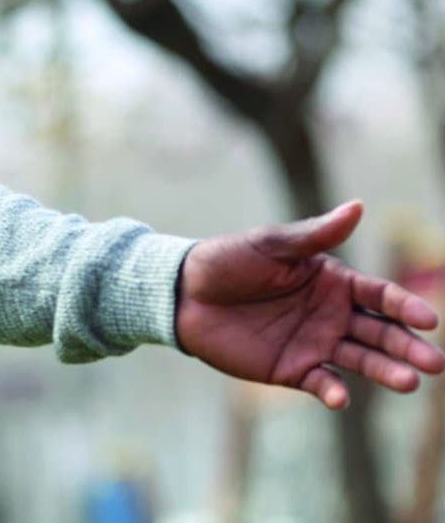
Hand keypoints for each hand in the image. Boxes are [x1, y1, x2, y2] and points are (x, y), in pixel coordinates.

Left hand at [175, 200, 444, 408]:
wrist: (184, 294)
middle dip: (408, 347)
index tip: (429, 320)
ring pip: (361, 361)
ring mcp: (316, 344)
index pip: (380, 296)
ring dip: (385, 371)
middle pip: (381, 333)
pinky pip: (321, 383)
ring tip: (409, 381)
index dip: (405, 307)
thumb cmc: (228, 260)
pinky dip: (334, 392)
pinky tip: (340, 397)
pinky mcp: (293, 370)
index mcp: (334, 282)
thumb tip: (358, 206)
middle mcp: (333, 315)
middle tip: (434, 363)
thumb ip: (314, 234)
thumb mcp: (270, 245)